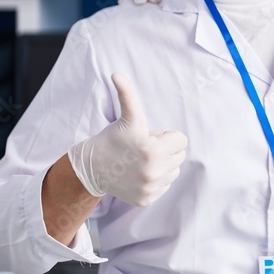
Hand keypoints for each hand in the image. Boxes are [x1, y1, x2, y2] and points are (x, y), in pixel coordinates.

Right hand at [68, 73, 187, 205]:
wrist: (92, 167)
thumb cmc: (113, 138)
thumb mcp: (126, 117)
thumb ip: (127, 95)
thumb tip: (116, 74)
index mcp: (152, 149)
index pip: (181, 140)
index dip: (166, 135)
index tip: (149, 136)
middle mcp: (153, 171)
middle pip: (180, 156)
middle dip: (166, 149)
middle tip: (144, 148)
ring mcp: (150, 187)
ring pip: (174, 171)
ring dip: (163, 164)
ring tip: (141, 160)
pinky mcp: (146, 199)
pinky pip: (165, 185)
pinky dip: (156, 180)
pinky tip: (139, 174)